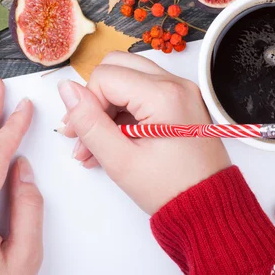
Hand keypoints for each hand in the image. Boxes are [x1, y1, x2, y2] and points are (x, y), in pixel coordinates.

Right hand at [58, 51, 230, 214]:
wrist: (208, 207)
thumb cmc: (171, 190)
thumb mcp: (121, 161)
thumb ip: (89, 123)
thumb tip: (66, 90)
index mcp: (164, 95)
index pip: (105, 77)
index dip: (86, 104)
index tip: (81, 135)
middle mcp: (176, 84)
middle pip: (117, 67)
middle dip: (95, 99)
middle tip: (82, 134)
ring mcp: (181, 92)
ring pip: (129, 79)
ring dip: (107, 108)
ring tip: (92, 147)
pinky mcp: (181, 103)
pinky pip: (144, 94)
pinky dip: (124, 114)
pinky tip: (111, 144)